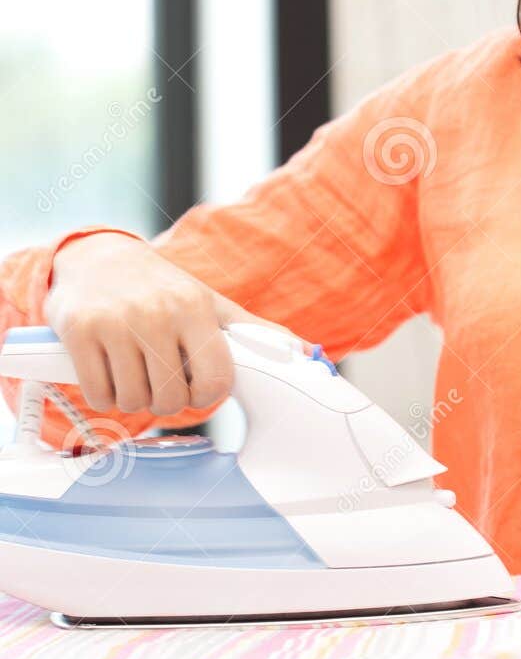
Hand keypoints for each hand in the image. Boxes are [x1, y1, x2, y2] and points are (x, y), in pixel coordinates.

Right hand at [45, 232, 311, 418]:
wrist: (97, 257)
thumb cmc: (161, 288)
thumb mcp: (209, 303)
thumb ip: (251, 332)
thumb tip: (304, 351)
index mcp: (195, 307)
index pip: (215, 380)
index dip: (206, 393)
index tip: (195, 383)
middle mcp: (156, 312)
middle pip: (170, 398)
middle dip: (167, 398)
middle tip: (160, 376)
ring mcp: (114, 322)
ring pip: (133, 401)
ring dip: (133, 397)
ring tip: (134, 368)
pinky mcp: (78, 331)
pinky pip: (97, 394)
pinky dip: (104, 393)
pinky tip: (108, 368)